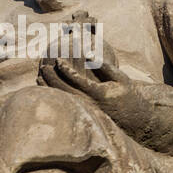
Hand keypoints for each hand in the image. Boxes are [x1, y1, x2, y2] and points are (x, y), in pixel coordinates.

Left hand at [39, 59, 172, 153]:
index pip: (77, 81)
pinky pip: (65, 103)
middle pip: (65, 91)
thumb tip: (89, 53)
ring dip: (50, 88)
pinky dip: (55, 95)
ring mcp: (85, 110)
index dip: (66, 69)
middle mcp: (89, 103)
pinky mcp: (83, 113)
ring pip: (63, 99)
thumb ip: (105, 66)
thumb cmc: (127, 94)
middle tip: (43, 66)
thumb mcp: (121, 78)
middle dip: (52, 78)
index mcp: (98, 94)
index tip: (57, 59)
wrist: (133, 118)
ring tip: (39, 75)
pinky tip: (46, 86)